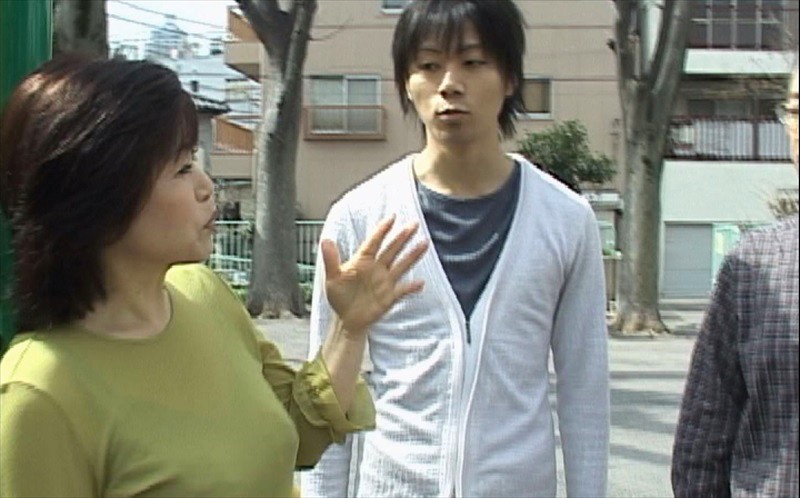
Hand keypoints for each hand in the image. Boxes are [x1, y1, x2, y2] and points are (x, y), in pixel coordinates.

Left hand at [321, 215, 427, 335]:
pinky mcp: (390, 296)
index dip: (382, 230)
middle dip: (403, 237)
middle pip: (392, 250)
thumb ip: (331, 259)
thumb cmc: (340, 296)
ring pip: (401, 265)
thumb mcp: (332, 278)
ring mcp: (385, 281)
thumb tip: (325, 240)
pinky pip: (403, 290)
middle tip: (414, 224)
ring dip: (412, 255)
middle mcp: (377, 268)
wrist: (347, 319)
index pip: (374, 242)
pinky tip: (421, 283)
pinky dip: (412, 287)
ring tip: (424, 243)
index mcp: (362, 261)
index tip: (391, 218)